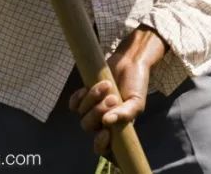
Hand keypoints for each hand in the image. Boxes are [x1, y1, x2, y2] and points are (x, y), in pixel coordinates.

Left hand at [68, 27, 166, 155]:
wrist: (131, 62)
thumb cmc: (136, 84)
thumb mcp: (136, 101)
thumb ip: (126, 114)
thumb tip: (107, 122)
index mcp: (117, 128)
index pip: (104, 148)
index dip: (101, 146)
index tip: (105, 133)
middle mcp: (102, 122)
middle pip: (89, 127)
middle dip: (98, 112)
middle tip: (113, 98)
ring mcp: (92, 109)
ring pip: (82, 114)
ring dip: (92, 100)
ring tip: (106, 85)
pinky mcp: (84, 96)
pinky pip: (73, 104)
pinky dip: (79, 97)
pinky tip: (86, 89)